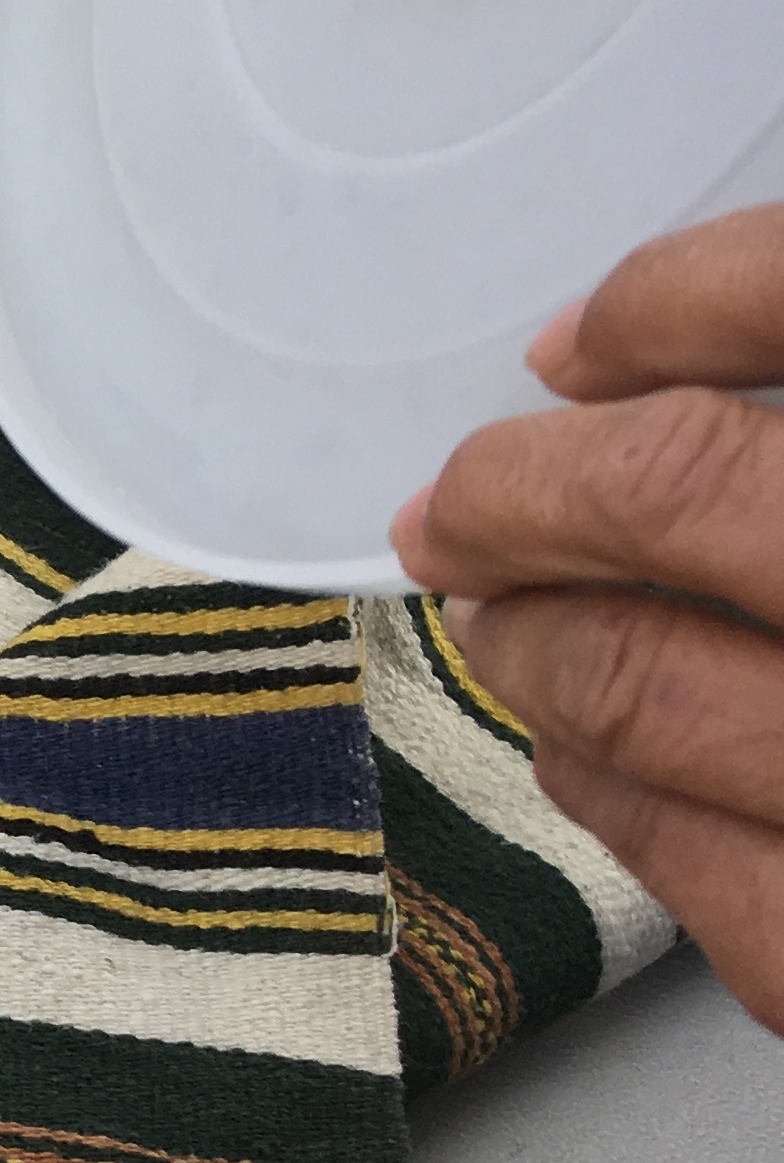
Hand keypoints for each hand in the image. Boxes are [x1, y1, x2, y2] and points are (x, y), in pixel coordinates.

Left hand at [393, 205, 783, 1034]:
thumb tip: (656, 371)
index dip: (681, 301)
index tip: (586, 336)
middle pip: (697, 490)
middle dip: (540, 489)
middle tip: (466, 500)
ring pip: (646, 681)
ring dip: (541, 638)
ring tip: (509, 618)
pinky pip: (688, 861)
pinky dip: (610, 788)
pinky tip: (595, 754)